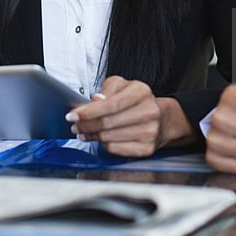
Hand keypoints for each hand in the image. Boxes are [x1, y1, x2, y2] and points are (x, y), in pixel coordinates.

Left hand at [67, 77, 182, 157]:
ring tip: (84, 132)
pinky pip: (115, 149)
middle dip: (86, 125)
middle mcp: (148, 112)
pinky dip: (103, 145)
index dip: (88, 112)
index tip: (73, 115)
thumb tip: (94, 101)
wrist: (162, 117)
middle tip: (75, 125)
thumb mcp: (122, 86)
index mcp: (141, 92)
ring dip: (91, 136)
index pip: (110, 104)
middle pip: (107, 122)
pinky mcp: (146, 148)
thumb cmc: (137, 101)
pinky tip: (99, 139)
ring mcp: (149, 132)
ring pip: (109, 137)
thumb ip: (107, 91)